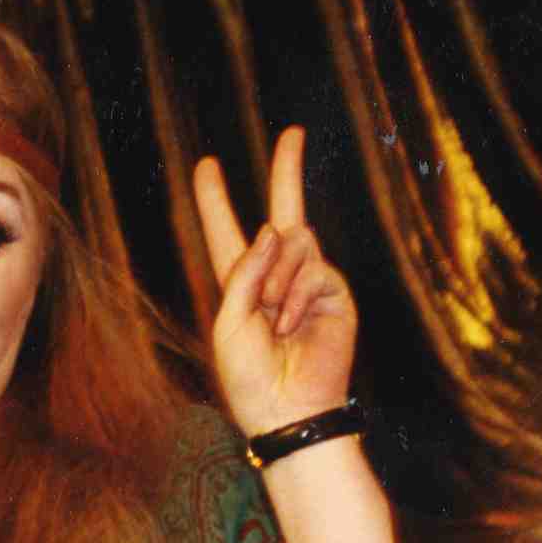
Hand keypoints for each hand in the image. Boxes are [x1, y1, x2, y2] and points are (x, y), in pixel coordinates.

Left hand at [192, 127, 357, 438]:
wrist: (288, 410)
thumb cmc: (249, 375)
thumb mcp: (229, 322)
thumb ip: (245, 272)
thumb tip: (277, 229)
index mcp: (242, 285)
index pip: (227, 233)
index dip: (215, 200)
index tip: (207, 165)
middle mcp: (277, 277)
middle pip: (282, 213)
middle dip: (287, 171)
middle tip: (293, 132)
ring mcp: (309, 282)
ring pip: (293, 244)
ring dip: (276, 280)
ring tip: (274, 321)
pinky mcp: (335, 293)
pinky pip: (313, 269)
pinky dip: (296, 295)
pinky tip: (293, 326)